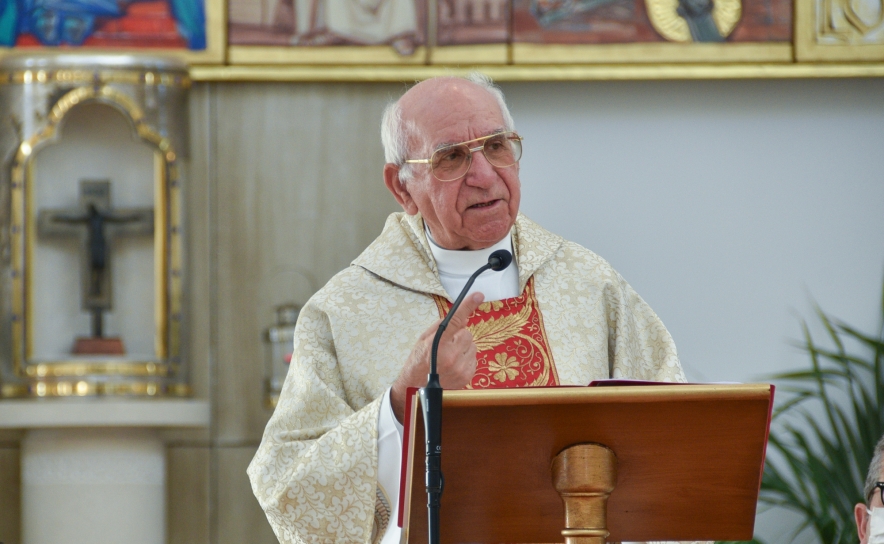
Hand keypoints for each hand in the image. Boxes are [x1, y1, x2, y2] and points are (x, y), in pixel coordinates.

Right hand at [390, 292, 483, 422]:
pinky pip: (473, 358)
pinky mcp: (467, 376)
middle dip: (459, 337)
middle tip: (445, 346)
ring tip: (448, 359)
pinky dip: (465, 359)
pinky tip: (452, 366)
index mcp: (438, 343)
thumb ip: (441, 327)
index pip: (456, 320)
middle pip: (467, 334)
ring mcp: (461, 367)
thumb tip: (459, 318)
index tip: (478, 295)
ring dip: (463, 349)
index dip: (468, 306)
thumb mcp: (423, 340)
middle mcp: (451, 355)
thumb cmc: (417, 363)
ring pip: (472, 346)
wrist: (416, 390)